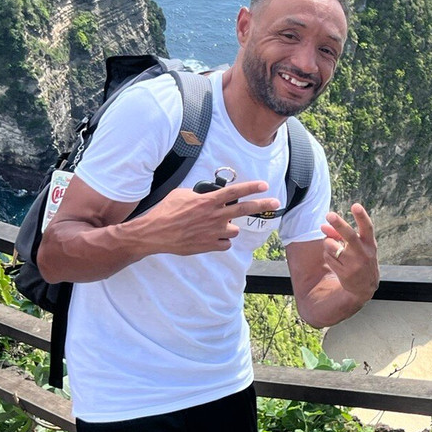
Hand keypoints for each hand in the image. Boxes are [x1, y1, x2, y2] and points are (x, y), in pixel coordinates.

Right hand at [139, 180, 281, 254]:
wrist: (156, 233)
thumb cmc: (166, 211)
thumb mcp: (181, 194)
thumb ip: (200, 194)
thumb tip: (209, 196)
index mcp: (208, 201)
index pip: (234, 192)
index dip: (251, 187)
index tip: (264, 185)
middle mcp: (215, 216)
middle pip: (244, 209)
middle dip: (262, 204)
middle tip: (276, 202)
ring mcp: (214, 232)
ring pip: (234, 229)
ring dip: (228, 227)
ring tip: (214, 226)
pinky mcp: (210, 246)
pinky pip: (225, 243)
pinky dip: (221, 241)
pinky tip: (210, 237)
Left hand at [322, 203, 378, 301]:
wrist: (365, 287)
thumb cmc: (361, 259)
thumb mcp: (358, 246)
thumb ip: (342, 234)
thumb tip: (323, 225)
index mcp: (370, 244)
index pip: (367, 227)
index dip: (361, 216)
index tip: (355, 206)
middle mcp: (364, 253)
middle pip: (349, 236)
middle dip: (339, 225)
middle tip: (330, 215)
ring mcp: (354, 264)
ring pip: (332, 246)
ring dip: (327, 243)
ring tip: (333, 246)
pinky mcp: (345, 273)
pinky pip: (328, 257)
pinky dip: (327, 255)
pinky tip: (334, 259)